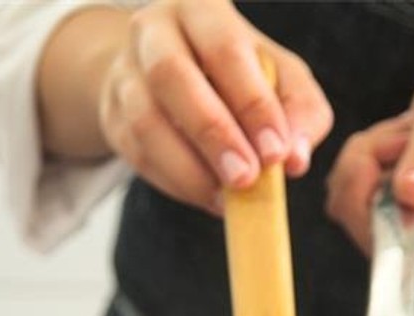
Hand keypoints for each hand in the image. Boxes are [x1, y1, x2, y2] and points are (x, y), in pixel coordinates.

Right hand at [91, 0, 332, 213]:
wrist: (176, 75)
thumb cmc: (242, 75)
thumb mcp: (283, 79)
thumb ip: (301, 111)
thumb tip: (297, 157)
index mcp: (201, 8)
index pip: (225, 49)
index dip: (252, 104)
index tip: (276, 153)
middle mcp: (154, 28)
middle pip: (171, 75)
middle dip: (212, 134)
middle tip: (246, 178)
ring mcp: (125, 71)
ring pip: (145, 120)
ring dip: (189, 168)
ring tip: (228, 199)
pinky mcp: (112, 114)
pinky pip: (137, 154)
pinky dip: (176, 183)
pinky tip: (209, 197)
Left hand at [325, 57, 413, 256]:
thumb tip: (410, 196)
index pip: (393, 241)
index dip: (367, 199)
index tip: (388, 145)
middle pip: (364, 226)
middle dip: (361, 170)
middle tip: (399, 131)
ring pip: (354, 206)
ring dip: (363, 159)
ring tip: (407, 132)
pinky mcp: (401, 212)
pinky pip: (357, 192)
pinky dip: (365, 158)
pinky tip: (398, 139)